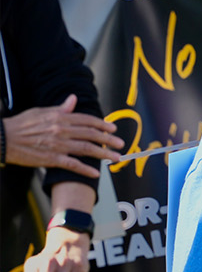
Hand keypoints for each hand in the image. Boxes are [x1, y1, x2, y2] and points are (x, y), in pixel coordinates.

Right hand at [3, 96, 123, 176]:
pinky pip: (72, 164)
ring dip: (103, 154)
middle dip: (108, 139)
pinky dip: (85, 169)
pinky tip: (96, 173)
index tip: (112, 128)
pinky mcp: (51, 159)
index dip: (102, 124)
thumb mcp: (42, 111)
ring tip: (115, 158)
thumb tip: (73, 99)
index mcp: (61, 118)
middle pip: (91, 134)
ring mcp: (58, 145)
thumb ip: (61, 108)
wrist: (4, 138)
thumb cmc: (21, 124)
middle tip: (120, 144)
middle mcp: (63, 130)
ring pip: (86, 149)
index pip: (87, 120)